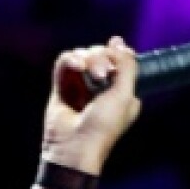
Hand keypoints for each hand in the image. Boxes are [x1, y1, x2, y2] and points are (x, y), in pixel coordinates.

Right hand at [41, 36, 140, 173]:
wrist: (74, 146)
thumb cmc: (103, 126)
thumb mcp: (125, 95)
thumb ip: (127, 66)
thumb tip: (119, 42)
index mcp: (122, 91)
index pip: (121, 59)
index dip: (118, 52)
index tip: (117, 51)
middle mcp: (102, 87)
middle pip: (101, 54)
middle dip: (102, 57)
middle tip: (102, 74)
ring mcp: (81, 86)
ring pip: (83, 55)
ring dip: (87, 59)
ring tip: (86, 72)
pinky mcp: (62, 86)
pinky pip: (65, 62)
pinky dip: (70, 59)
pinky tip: (76, 66)